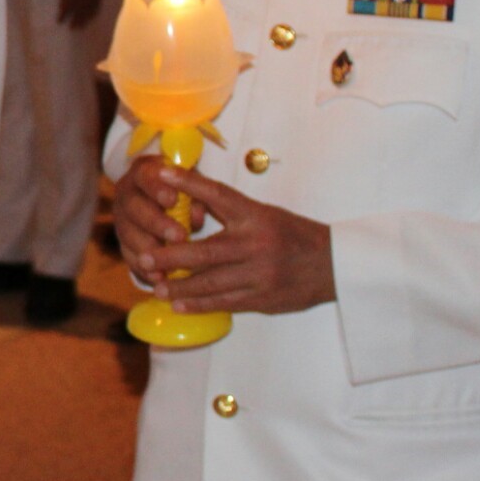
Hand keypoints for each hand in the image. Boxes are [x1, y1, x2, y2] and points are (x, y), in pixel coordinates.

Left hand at [57, 0, 105, 27]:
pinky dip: (92, 15)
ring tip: (79, 27)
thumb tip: (61, 5)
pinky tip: (90, 18)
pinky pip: (96, 8)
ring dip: (83, 21)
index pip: (65, 8)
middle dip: (74, 22)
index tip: (59, 22)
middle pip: (77, 14)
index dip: (62, 16)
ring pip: (87, 13)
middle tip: (71, 28)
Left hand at [120, 159, 335, 315]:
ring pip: (211, 283)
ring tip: (156, 288)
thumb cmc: (293, 235)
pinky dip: (199, 304)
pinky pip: (225, 302)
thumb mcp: (264, 214)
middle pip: (205, 252)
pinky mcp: (263, 297)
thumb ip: (230, 211)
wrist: (335, 265)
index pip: (218, 195)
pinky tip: (179, 305)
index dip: (189, 183)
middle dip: (170, 257)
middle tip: (144, 258)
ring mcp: (259, 273)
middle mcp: (256, 244)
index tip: (160, 174)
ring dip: (180, 287)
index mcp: (256, 216)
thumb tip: (189, 197)